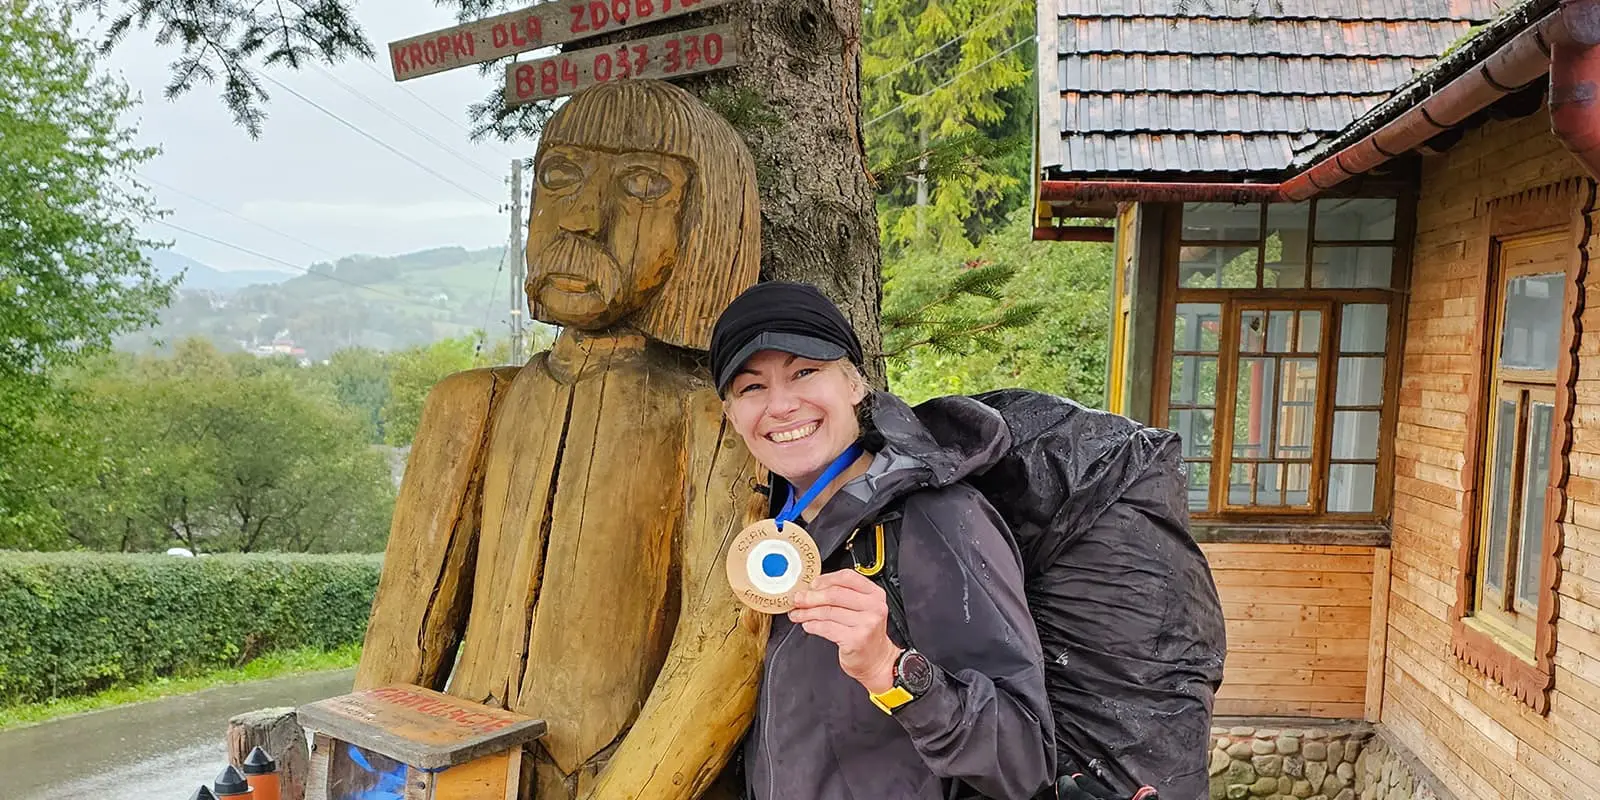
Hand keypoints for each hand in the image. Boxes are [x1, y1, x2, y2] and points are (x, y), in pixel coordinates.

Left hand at [788, 570, 901, 692]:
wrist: (877, 660)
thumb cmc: (865, 633)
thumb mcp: (862, 608)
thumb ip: (843, 595)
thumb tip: (812, 590)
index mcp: (875, 594)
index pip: (847, 577)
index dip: (825, 579)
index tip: (811, 585)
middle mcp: (874, 607)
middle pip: (835, 594)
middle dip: (811, 597)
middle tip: (798, 599)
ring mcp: (866, 623)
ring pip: (828, 612)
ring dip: (808, 612)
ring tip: (798, 614)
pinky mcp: (856, 639)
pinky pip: (827, 628)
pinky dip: (813, 626)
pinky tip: (808, 625)